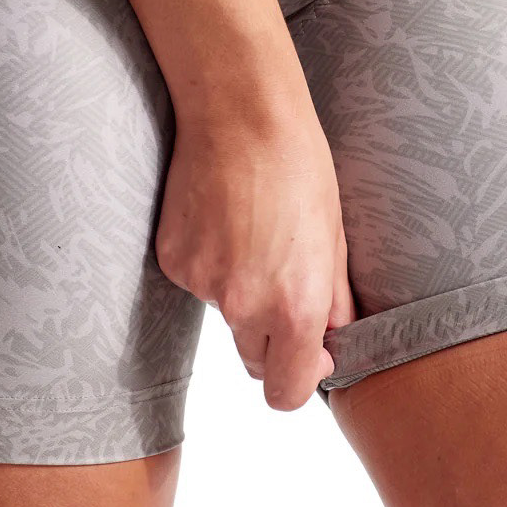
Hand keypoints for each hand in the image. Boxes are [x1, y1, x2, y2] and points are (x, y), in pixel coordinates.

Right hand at [155, 100, 356, 409]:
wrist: (240, 113)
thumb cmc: (299, 164)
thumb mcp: (334, 234)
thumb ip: (333, 298)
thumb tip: (333, 337)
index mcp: (295, 305)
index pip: (287, 393)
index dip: (300, 377)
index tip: (312, 351)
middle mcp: (245, 306)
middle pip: (255, 360)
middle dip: (272, 336)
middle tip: (284, 279)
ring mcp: (202, 284)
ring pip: (226, 314)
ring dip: (242, 290)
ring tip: (253, 228)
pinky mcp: (172, 259)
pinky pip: (197, 281)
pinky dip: (211, 261)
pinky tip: (223, 216)